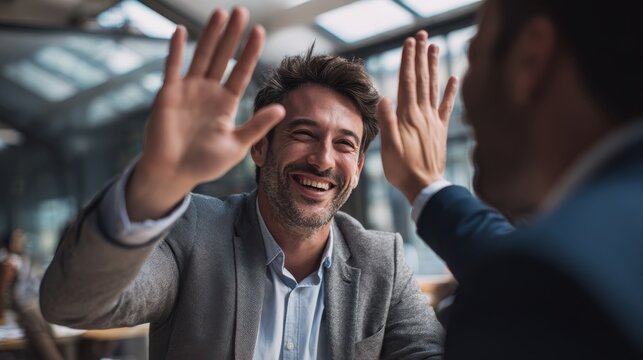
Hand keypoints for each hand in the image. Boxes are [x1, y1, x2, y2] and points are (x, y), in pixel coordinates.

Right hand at [127, 7, 285, 220]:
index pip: (241, 72)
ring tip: (221, 13)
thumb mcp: (236, 145)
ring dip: (210, 35)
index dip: (250, 52)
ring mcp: (188, 91)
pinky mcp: (168, 94)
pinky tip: (181, 31)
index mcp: (225, 104)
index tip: (260, 32)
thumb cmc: (204, 164)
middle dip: (232, 35)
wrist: (173, 174)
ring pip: (201, 56)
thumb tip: (282, 108)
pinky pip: (172, 68)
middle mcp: (208, 92)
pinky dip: (175, 50)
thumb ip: (257, 126)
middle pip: (223, 57)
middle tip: (242, 12)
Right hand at [377, 31, 457, 202]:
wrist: (425, 187)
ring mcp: (433, 121)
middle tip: (421, 36)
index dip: (408, 61)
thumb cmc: (403, 170)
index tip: (409, 43)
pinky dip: (450, 91)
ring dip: (433, 66)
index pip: (407, 82)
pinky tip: (453, 77)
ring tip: (433, 47)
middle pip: (422, 79)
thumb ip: (387, 123)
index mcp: (408, 117)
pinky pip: (446, 106)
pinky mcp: (440, 129)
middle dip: (421, 56)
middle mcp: (422, 114)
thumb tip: (384, 99)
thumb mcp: (389, 148)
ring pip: (433, 87)